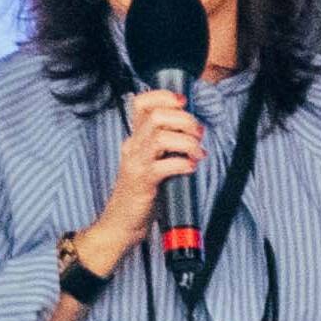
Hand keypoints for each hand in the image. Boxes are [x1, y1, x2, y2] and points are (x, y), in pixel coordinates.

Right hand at [99, 88, 206, 252]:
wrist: (121, 223)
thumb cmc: (141, 193)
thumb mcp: (150, 162)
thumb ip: (165, 146)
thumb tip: (194, 131)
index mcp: (134, 138)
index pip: (141, 103)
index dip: (163, 96)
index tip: (183, 101)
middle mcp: (132, 146)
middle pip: (156, 116)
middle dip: (184, 119)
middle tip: (198, 133)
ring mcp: (136, 164)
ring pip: (161, 137)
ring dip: (187, 141)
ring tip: (198, 152)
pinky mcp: (142, 182)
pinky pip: (164, 165)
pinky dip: (183, 163)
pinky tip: (191, 168)